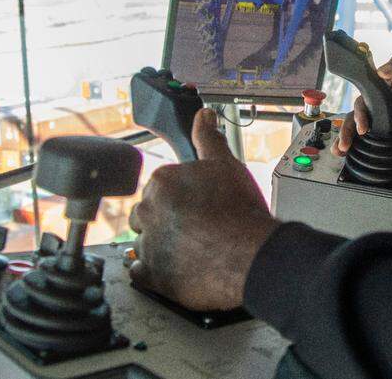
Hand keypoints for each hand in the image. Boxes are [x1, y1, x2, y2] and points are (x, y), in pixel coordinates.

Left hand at [128, 108, 279, 310]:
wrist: (252, 254)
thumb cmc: (241, 212)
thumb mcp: (226, 165)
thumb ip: (209, 138)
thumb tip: (204, 116)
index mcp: (161, 181)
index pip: (159, 189)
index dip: (180, 200)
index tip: (196, 208)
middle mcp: (148, 210)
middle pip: (147, 215)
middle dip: (167, 222)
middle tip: (196, 230)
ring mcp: (148, 244)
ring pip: (144, 242)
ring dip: (162, 246)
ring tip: (192, 250)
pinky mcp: (151, 274)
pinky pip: (139, 272)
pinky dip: (153, 272)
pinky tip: (177, 268)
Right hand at [333, 54, 391, 155]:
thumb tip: (380, 70)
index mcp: (380, 90)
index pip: (362, 99)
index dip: (358, 113)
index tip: (363, 125)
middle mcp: (379, 105)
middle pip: (355, 116)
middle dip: (346, 130)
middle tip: (345, 143)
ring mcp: (383, 121)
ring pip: (358, 130)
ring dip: (346, 139)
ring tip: (340, 150)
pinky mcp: (389, 135)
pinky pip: (372, 142)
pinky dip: (360, 148)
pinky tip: (351, 155)